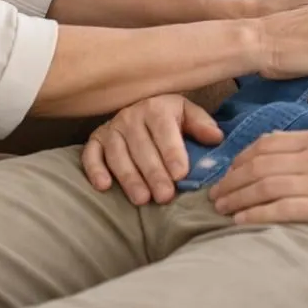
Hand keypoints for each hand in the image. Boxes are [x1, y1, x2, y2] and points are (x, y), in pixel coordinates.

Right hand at [82, 94, 222, 205]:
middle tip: (165, 196)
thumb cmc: (167, 117)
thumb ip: (201, 125)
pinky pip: (90, 155)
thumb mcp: (186, 113)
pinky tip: (104, 186)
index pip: (164, 130)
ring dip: (129, 177)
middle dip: (154, 173)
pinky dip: (95, 170)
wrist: (139, 108)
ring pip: (118, 155)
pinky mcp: (96, 140)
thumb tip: (217, 138)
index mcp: (156, 107)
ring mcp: (111, 129)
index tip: (181, 174)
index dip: (172, 152)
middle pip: (142, 147)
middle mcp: (131, 116)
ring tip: (142, 199)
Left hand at [208, 130, 307, 237]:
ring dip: (237, 197)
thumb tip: (287, 151)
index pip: (268, 144)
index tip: (229, 173)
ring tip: (221, 209)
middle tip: (214, 195)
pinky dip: (256, 214)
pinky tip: (241, 221)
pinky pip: (282, 209)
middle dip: (231, 180)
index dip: (241, 159)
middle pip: (259, 164)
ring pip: (265, 185)